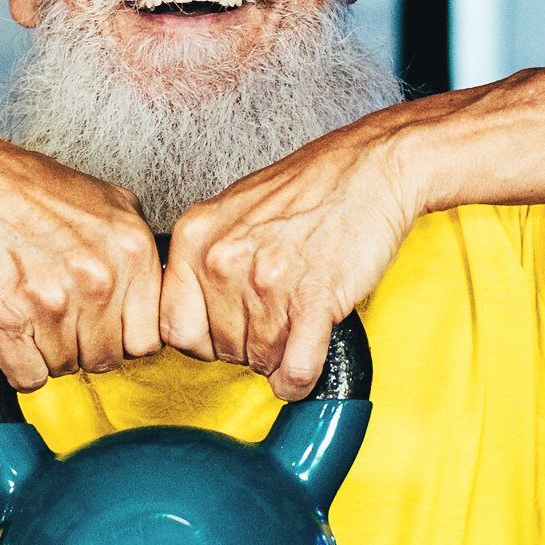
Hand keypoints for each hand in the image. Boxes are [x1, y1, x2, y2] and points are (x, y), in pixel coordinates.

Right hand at [0, 130, 162, 391]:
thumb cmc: (21, 188)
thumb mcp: (105, 200)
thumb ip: (135, 247)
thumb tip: (154, 289)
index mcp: (130, 249)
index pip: (148, 336)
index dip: (122, 334)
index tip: (103, 324)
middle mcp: (98, 278)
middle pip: (108, 358)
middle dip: (85, 345)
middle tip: (60, 316)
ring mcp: (53, 302)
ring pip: (66, 368)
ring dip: (48, 352)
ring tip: (31, 313)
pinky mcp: (7, 321)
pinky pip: (28, 376)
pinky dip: (18, 364)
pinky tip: (12, 332)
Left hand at [164, 118, 425, 397]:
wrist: (371, 166)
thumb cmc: (309, 188)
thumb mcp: (232, 211)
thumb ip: (204, 259)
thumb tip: (194, 313)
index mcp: (195, 236)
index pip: (173, 326)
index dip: (202, 339)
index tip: (222, 333)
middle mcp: (223, 259)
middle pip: (218, 348)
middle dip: (245, 347)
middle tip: (272, 322)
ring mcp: (267, 280)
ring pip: (259, 360)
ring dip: (278, 358)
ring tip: (295, 327)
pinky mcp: (313, 299)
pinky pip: (295, 368)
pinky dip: (300, 379)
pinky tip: (304, 364)